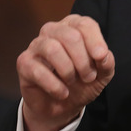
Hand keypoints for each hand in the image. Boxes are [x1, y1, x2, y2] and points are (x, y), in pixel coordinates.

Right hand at [16, 14, 114, 130]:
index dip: (95, 41)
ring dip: (68, 70)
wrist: (62, 106)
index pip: (85, 24)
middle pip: (70, 36)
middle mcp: (53, 31)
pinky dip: (54, 85)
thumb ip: (106, 62)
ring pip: (52, 49)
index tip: (101, 57)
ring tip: (73, 82)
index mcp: (73, 27)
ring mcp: (36, 45)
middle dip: (83, 60)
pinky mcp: (24, 62)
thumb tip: (103, 55)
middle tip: (88, 77)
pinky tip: (62, 93)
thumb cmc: (82, 83)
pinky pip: (38, 70)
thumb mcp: (101, 74)